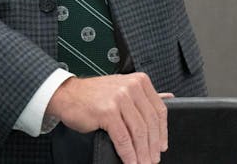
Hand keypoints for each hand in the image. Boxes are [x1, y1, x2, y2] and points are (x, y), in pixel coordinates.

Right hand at [46, 73, 171, 163]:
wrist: (67, 94)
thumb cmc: (94, 94)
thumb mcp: (123, 88)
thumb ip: (144, 95)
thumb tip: (168, 98)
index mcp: (139, 81)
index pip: (159, 109)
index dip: (162, 131)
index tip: (162, 145)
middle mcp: (131, 87)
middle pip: (150, 122)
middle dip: (153, 146)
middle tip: (153, 159)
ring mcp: (119, 99)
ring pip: (138, 132)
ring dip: (142, 153)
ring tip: (143, 163)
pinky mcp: (108, 112)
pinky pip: (123, 138)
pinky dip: (128, 153)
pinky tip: (131, 161)